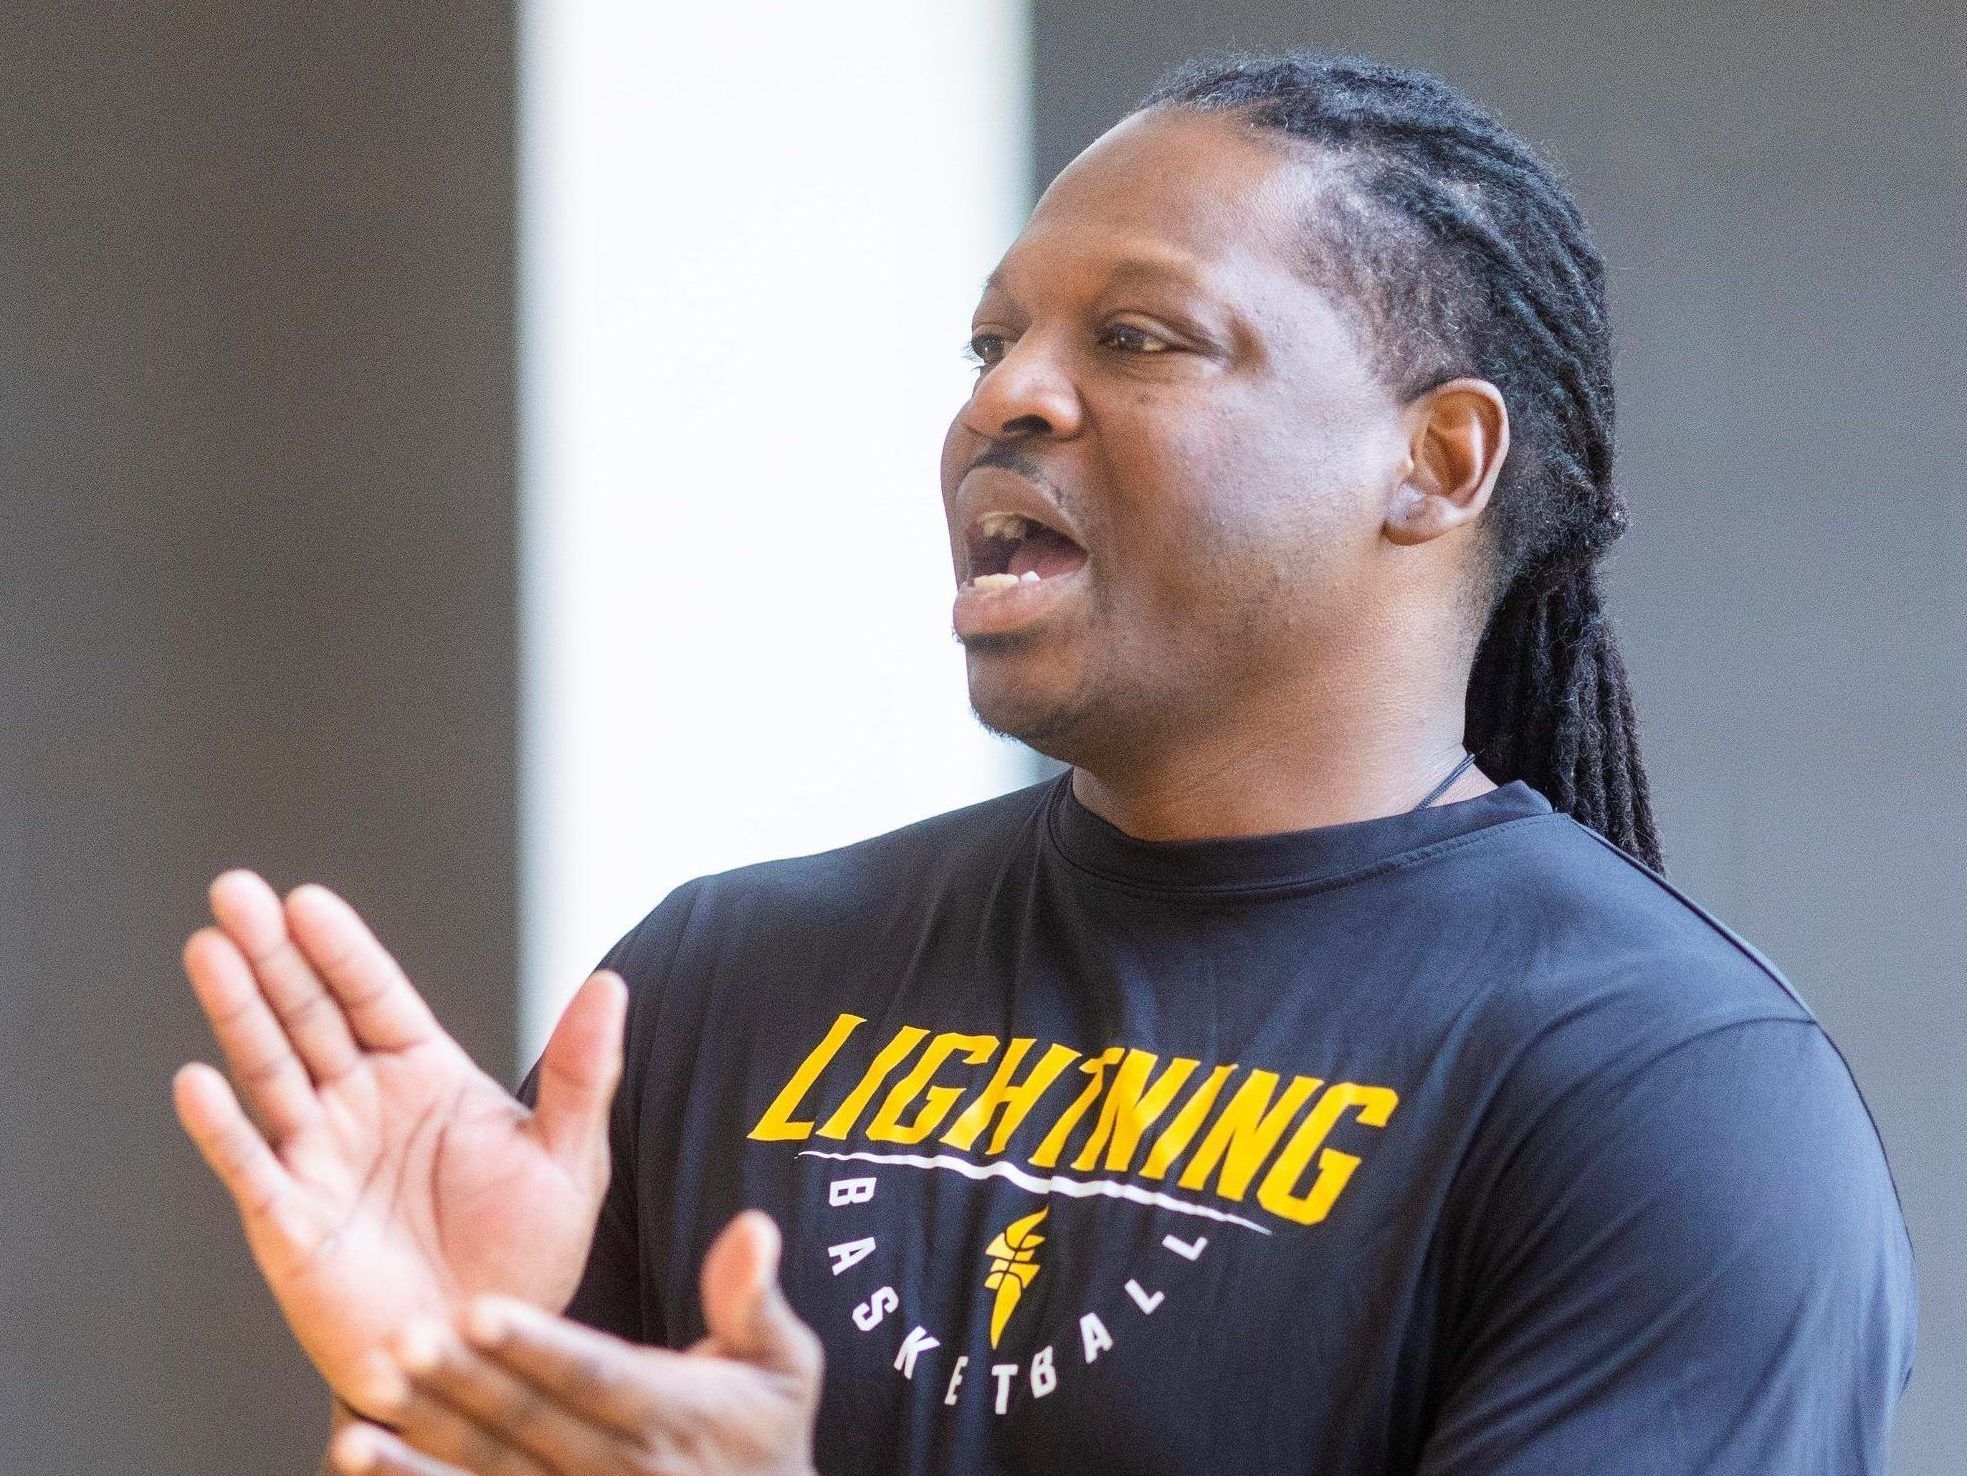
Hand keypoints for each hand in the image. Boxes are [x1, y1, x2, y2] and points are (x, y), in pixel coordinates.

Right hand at [172, 869, 628, 1414]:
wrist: (487, 1356)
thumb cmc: (525, 1256)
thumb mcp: (569, 1159)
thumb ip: (582, 1073)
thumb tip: (612, 984)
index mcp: (425, 1077)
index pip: (375, 996)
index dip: (341, 949)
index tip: (306, 898)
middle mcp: (363, 1106)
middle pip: (310, 1016)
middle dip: (271, 955)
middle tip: (235, 891)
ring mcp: (321, 1160)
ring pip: (271, 1072)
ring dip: (239, 1013)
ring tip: (208, 949)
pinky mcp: (292, 1224)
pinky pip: (252, 1168)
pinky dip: (223, 1127)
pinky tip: (197, 1081)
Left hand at [329, 1210, 823, 1475]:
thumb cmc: (766, 1439)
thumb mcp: (785, 1368)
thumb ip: (753, 1299)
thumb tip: (753, 1226)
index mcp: (673, 1414)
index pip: (595, 1376)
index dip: (535, 1346)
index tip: (478, 1308)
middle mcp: (623, 1470)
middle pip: (528, 1425)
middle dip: (460, 1384)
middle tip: (398, 1340)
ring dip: (420, 1450)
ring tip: (361, 1413)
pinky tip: (364, 1462)